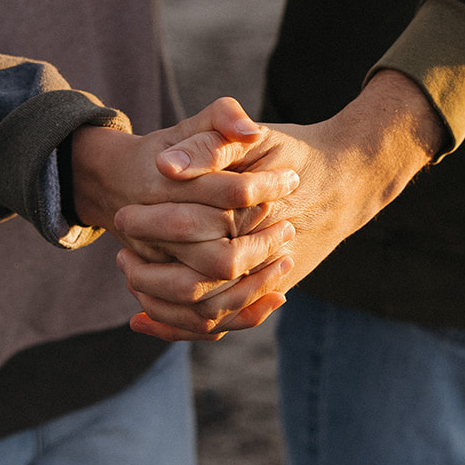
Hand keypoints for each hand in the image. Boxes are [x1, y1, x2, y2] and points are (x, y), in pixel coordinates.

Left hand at [115, 71, 445, 339]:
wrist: (343, 181)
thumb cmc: (289, 153)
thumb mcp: (250, 138)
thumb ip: (209, 144)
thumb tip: (164, 165)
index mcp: (252, 213)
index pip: (190, 228)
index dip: (150, 224)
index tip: (121, 214)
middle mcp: (262, 254)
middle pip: (196, 282)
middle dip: (149, 272)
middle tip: (122, 253)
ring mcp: (267, 279)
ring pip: (208, 313)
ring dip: (161, 304)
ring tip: (132, 276)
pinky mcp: (268, 293)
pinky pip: (222, 322)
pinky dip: (179, 327)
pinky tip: (141, 318)